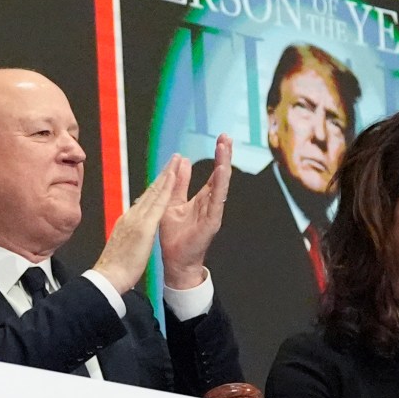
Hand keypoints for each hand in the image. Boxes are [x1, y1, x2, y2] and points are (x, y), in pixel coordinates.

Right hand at [91, 160, 181, 293]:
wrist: (107, 277)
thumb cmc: (114, 269)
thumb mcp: (121, 247)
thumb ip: (127, 236)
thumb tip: (130, 233)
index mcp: (127, 222)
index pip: (144, 200)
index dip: (155, 187)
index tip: (164, 176)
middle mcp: (131, 216)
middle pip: (150, 192)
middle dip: (162, 175)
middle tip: (173, 160)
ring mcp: (136, 220)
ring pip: (154, 193)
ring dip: (166, 176)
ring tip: (176, 162)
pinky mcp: (144, 227)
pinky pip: (158, 204)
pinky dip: (166, 189)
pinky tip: (173, 178)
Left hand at [156, 134, 231, 289]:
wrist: (175, 260)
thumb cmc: (174, 235)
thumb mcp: (172, 202)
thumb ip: (179, 184)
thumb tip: (182, 161)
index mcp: (202, 199)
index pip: (212, 174)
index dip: (217, 157)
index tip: (221, 138)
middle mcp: (210, 204)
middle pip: (220, 176)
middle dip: (224, 156)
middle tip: (226, 137)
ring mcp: (213, 213)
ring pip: (220, 185)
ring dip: (223, 166)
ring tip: (225, 148)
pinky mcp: (211, 222)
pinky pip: (216, 202)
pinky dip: (219, 186)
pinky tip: (221, 172)